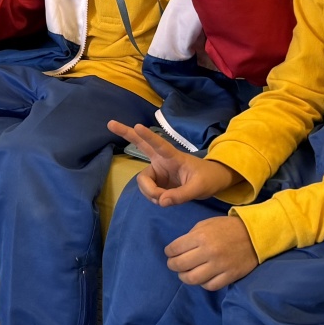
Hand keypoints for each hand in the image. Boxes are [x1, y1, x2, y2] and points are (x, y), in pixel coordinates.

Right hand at [108, 121, 240, 206]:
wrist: (212, 182)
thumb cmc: (208, 179)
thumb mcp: (199, 188)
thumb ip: (181, 195)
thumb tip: (161, 201)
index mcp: (174, 157)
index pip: (160, 145)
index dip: (148, 136)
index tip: (137, 126)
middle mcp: (162, 161)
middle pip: (140, 145)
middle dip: (126, 134)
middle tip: (110, 123)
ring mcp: (158, 171)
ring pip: (143, 181)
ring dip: (150, 192)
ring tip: (164, 199)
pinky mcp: (157, 181)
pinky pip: (148, 191)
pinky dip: (153, 198)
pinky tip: (163, 199)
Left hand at [163, 214, 259, 288]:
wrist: (255, 234)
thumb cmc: (227, 228)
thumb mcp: (206, 224)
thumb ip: (191, 236)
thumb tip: (177, 250)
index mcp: (201, 236)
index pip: (174, 249)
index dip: (168, 252)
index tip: (170, 253)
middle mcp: (209, 252)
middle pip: (180, 265)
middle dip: (173, 265)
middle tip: (174, 264)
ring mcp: (220, 266)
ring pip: (193, 279)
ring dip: (184, 277)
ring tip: (185, 273)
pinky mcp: (230, 276)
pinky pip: (210, 286)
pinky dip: (202, 283)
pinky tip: (202, 278)